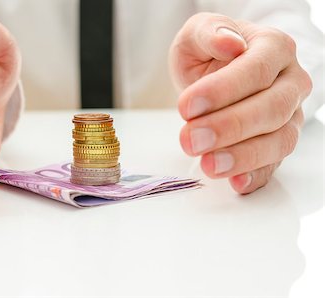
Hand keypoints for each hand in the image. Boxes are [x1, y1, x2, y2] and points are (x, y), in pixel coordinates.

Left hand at [170, 13, 311, 193]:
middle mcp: (290, 82)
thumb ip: (210, 32)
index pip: (256, 70)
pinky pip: (275, 163)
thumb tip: (230, 42)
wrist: (215, 72)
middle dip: (228, 127)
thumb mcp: (198, 34)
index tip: (186, 107)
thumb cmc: (208, 52)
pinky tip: (236, 183)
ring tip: (208, 165)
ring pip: (279, 141)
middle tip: (190, 140)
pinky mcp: (278, 142)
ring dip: (243, 157)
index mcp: (274, 48)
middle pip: (271, 109)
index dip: (222, 91)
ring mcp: (290, 116)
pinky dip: (256, 175)